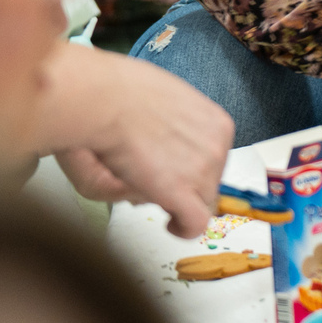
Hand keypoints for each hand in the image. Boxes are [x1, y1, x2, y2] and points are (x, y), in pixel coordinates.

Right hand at [36, 45, 233, 238]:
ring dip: (175, 200)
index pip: (214, 159)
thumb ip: (180, 130)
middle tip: (151, 176)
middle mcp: (217, 145)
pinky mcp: (181, 191)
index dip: (190, 167)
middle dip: (183, 184)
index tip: (173, 170)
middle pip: (210, 181)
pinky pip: (195, 223)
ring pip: (201, 201)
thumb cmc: (120, 94)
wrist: (104, 98)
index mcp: (215, 123)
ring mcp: (203, 169)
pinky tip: (170, 224)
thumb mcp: (167, 102)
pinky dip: (183, 229)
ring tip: (141, 183)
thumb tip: (178, 155)